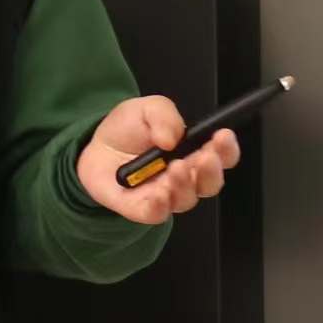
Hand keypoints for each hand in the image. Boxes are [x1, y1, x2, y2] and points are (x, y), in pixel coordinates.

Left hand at [78, 95, 241, 224]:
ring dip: (184, 185)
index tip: (223, 136)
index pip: (222, 155)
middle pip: (210, 182)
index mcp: (194, 151)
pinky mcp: (142, 208)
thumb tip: (173, 136)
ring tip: (174, 169)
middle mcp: (185, 176)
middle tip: (205, 157)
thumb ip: (163, 115)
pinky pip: (157, 213)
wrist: (95, 147)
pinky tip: (158, 193)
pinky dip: (160, 205)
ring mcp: (166, 194)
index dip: (227, 148)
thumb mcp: (146, 109)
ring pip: (186, 199)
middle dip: (211, 171)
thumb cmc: (128, 130)